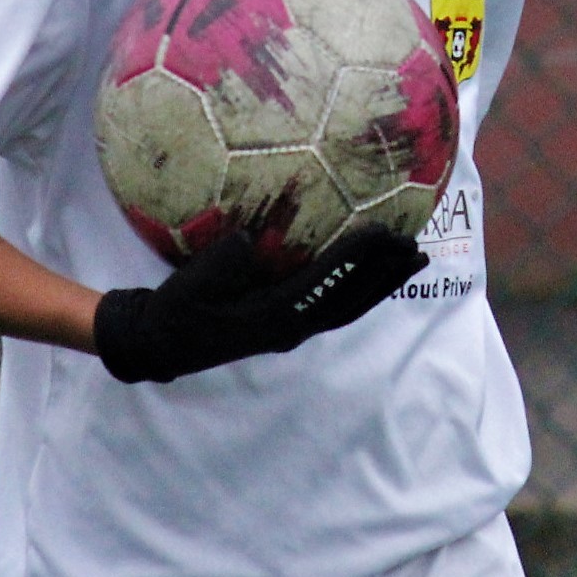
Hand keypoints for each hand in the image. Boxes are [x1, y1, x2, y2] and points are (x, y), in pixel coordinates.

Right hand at [94, 223, 426, 383]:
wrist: (159, 344)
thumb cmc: (171, 312)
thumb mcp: (185, 289)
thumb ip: (216, 267)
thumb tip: (247, 240)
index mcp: (272, 317)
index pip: (326, 285)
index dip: (356, 260)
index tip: (384, 232)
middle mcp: (291, 328)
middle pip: (350, 302)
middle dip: (385, 276)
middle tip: (417, 248)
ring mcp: (290, 330)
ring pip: (347, 308)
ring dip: (381, 285)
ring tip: (410, 260)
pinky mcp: (285, 326)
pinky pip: (333, 307)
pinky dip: (359, 289)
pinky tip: (371, 272)